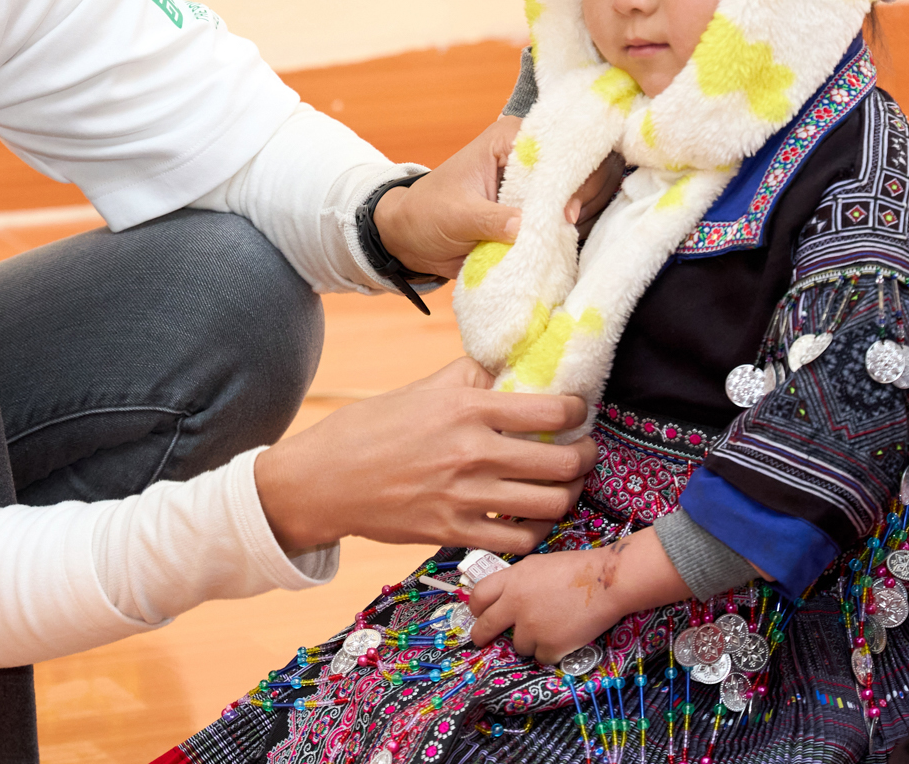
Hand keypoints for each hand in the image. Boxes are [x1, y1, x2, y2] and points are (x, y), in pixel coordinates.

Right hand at [254, 358, 597, 554]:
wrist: (323, 481)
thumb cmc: (367, 430)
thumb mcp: (418, 390)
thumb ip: (466, 379)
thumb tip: (506, 369)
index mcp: (465, 409)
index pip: (550, 410)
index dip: (576, 411)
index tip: (577, 411)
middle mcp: (472, 453)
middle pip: (562, 461)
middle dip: (584, 456)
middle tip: (583, 451)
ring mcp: (465, 497)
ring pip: (549, 504)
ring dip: (568, 494)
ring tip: (565, 485)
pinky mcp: (454, 532)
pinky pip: (518, 539)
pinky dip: (535, 530)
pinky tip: (531, 518)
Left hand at [375, 122, 630, 278]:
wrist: (412, 238)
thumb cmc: (427, 214)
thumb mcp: (456, 216)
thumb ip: (491, 220)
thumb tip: (524, 227)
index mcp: (509, 139)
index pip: (560, 144)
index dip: (572, 175)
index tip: (565, 210)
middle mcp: (529, 155)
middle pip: (582, 167)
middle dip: (581, 197)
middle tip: (565, 224)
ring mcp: (537, 183)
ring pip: (581, 193)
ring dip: (576, 217)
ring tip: (559, 235)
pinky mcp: (538, 208)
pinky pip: (568, 216)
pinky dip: (568, 231)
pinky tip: (560, 242)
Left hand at [464, 528, 690, 663]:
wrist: (606, 582)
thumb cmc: (577, 567)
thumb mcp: (537, 565)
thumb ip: (517, 581)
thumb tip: (506, 597)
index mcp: (512, 580)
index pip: (478, 596)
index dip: (476, 608)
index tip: (478, 614)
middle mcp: (515, 605)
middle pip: (486, 627)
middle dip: (481, 636)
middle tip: (482, 641)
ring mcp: (531, 628)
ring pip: (518, 645)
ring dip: (529, 641)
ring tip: (549, 629)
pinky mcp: (550, 647)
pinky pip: (541, 657)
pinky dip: (550, 652)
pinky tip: (563, 639)